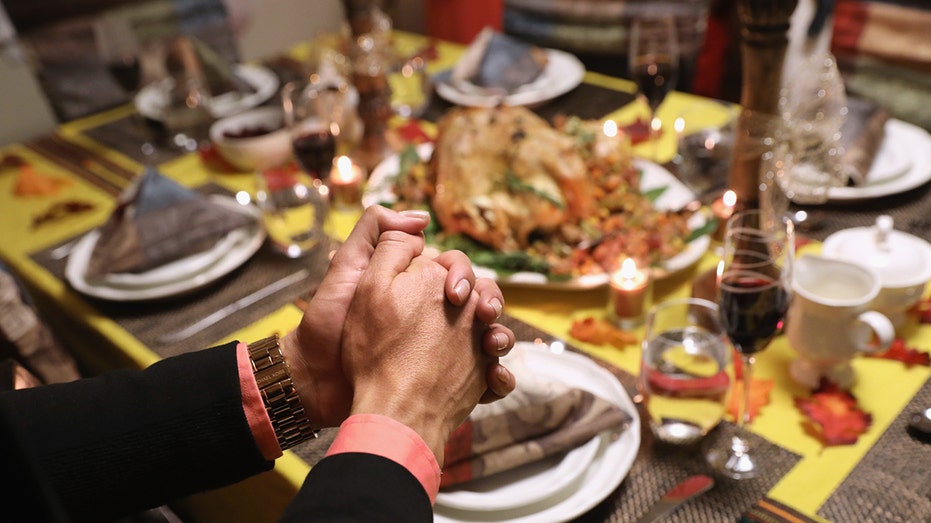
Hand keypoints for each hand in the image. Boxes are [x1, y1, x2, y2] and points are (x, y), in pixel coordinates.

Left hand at [340, 230, 498, 463]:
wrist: (318, 382)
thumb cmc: (329, 323)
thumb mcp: (347, 268)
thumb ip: (376, 232)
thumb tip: (423, 218)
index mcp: (416, 288)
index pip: (456, 272)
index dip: (464, 276)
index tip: (456, 292)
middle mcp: (434, 316)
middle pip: (480, 303)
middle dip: (491, 304)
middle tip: (486, 318)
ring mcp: (443, 351)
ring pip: (489, 338)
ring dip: (501, 339)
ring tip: (493, 347)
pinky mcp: (446, 385)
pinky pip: (484, 380)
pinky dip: (498, 379)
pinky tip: (493, 381)